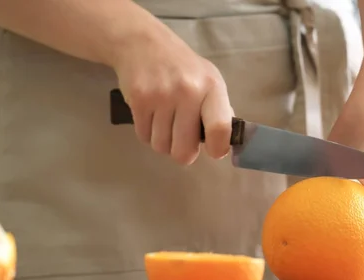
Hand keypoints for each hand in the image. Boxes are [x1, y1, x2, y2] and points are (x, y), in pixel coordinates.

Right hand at [111, 19, 232, 164]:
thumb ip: (219, 110)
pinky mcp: (139, 100)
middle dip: (183, 152)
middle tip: (182, 140)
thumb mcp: (209, 80)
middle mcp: (188, 91)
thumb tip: (224, 142)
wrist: (143, 43)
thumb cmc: (182, 67)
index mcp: (212, 87)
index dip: (217, 149)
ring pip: (161, 146)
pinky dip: (147, 133)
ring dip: (163, 141)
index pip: (219, 128)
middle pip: (184, 150)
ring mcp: (161, 95)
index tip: (213, 151)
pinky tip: (151, 116)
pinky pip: (144, 137)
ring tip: (165, 123)